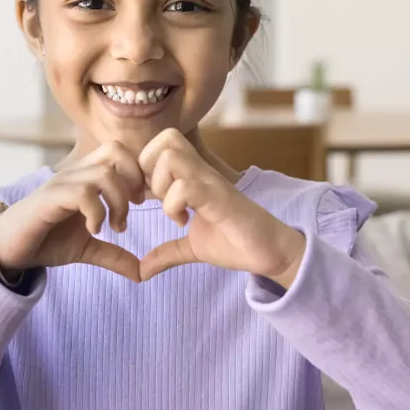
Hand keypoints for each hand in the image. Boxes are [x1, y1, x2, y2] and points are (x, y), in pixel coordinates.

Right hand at [0, 141, 146, 282]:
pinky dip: (96, 212)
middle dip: (133, 180)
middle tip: (131, 210)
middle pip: (115, 151)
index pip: (119, 151)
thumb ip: (114, 255)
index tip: (138, 203)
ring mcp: (61, 183)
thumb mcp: (87, 248)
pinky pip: (82, 193)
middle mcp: (74, 173)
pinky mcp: (49, 198)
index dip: (136, 172)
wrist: (9, 250)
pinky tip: (93, 230)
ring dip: (117, 202)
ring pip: (104, 173)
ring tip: (114, 228)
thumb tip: (142, 273)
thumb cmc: (46, 241)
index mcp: (85, 176)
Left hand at [137, 128, 305, 286]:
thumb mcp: (191, 247)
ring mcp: (210, 182)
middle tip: (151, 198)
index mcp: (192, 177)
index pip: (160, 143)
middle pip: (165, 138)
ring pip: (171, 157)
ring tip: (170, 210)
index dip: (143, 166)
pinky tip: (183, 222)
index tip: (144, 197)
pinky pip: (186, 186)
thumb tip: (141, 271)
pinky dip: (174, 205)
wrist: (269, 251)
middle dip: (147, 168)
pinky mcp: (220, 198)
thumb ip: (165, 253)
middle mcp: (201, 172)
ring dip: (160, 185)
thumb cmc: (233, 242)